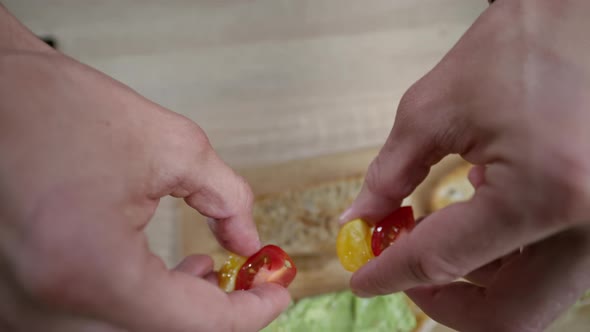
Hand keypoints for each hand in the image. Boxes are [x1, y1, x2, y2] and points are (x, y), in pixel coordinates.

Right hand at [0, 7, 288, 331]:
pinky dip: (136, 301)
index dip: (247, 312)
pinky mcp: (16, 294)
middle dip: (212, 310)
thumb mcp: (171, 146)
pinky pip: (92, 315)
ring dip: (173, 308)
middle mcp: (47, 303)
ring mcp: (22, 306)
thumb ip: (227, 200)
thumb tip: (249, 240)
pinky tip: (159, 271)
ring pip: (126, 328)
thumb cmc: (58, 107)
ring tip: (204, 269)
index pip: (193, 324)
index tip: (276, 293)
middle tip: (246, 282)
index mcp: (90, 270)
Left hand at [342, 1, 589, 330]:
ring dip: (475, 275)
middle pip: (509, 316)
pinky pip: (552, 262)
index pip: (446, 260)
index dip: (392, 274)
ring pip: (532, 293)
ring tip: (436, 225)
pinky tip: (480, 205)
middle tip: (404, 272)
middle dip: (445, 303)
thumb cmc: (523, 42)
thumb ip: (390, 175)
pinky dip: (506, 252)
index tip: (363, 278)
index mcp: (545, 194)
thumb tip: (359, 220)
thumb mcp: (436, 107)